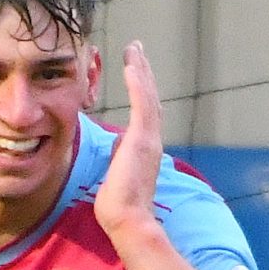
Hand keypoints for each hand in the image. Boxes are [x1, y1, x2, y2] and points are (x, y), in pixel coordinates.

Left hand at [93, 41, 163, 244]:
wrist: (128, 220)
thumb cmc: (119, 206)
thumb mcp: (117, 174)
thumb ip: (119, 156)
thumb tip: (117, 146)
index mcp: (144, 148)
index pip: (144, 111)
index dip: (140, 89)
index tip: (134, 70)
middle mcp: (151, 139)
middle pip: (149, 97)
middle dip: (143, 72)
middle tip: (136, 50)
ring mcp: (149, 138)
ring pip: (147, 95)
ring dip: (140, 70)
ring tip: (134, 49)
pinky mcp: (142, 139)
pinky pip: (141, 103)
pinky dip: (138, 82)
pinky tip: (132, 65)